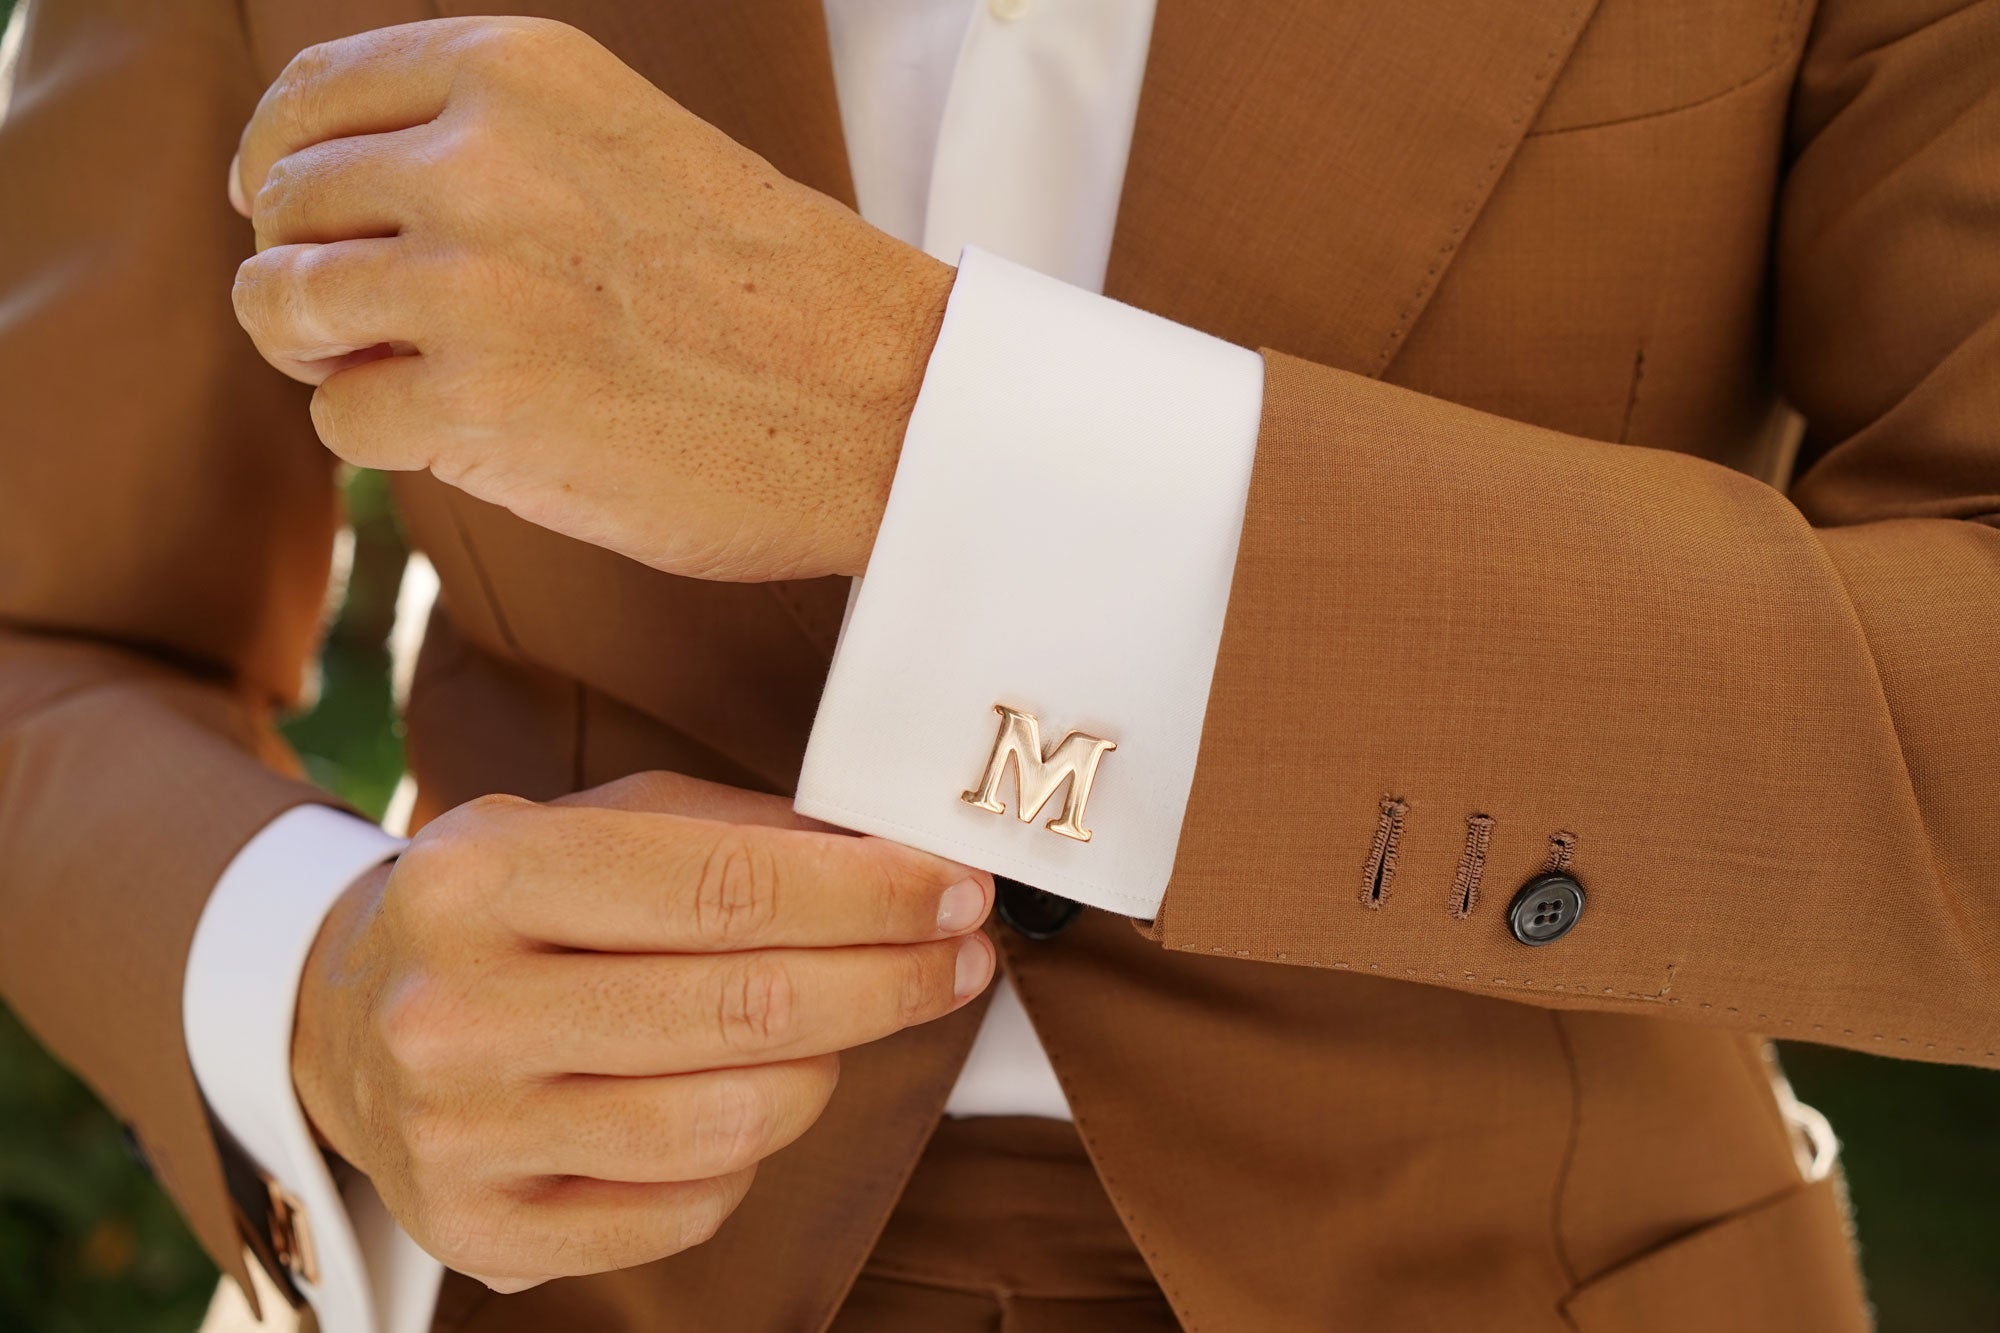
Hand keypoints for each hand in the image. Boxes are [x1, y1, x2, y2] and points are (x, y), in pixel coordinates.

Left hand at [229, 17, 951, 580]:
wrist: (886, 403)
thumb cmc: (775, 292)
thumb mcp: (629, 144)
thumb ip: (495, 141)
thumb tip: (337, 197)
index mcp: (518, 71)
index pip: (314, 94)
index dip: (279, 162)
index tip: (285, 213)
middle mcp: (476, 158)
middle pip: (284, 203)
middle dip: (306, 268)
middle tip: (368, 326)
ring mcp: (468, 283)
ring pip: (281, 304)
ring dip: (323, 354)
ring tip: (402, 379)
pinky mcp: (473, 406)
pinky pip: (339, 419)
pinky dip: (384, 439)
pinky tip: (469, 436)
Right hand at [291, 772, 993, 1289]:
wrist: (341, 1021)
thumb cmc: (505, 907)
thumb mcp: (592, 823)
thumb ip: (739, 833)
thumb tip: (897, 862)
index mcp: (484, 874)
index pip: (726, 888)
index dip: (869, 895)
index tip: (956, 892)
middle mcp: (458, 1009)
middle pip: (746, 1009)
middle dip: (890, 980)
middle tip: (961, 956)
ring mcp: (463, 1133)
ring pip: (733, 1122)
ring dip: (827, 1070)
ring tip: (838, 1028)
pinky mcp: (481, 1229)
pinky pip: (690, 1208)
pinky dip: (751, 1155)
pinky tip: (745, 1098)